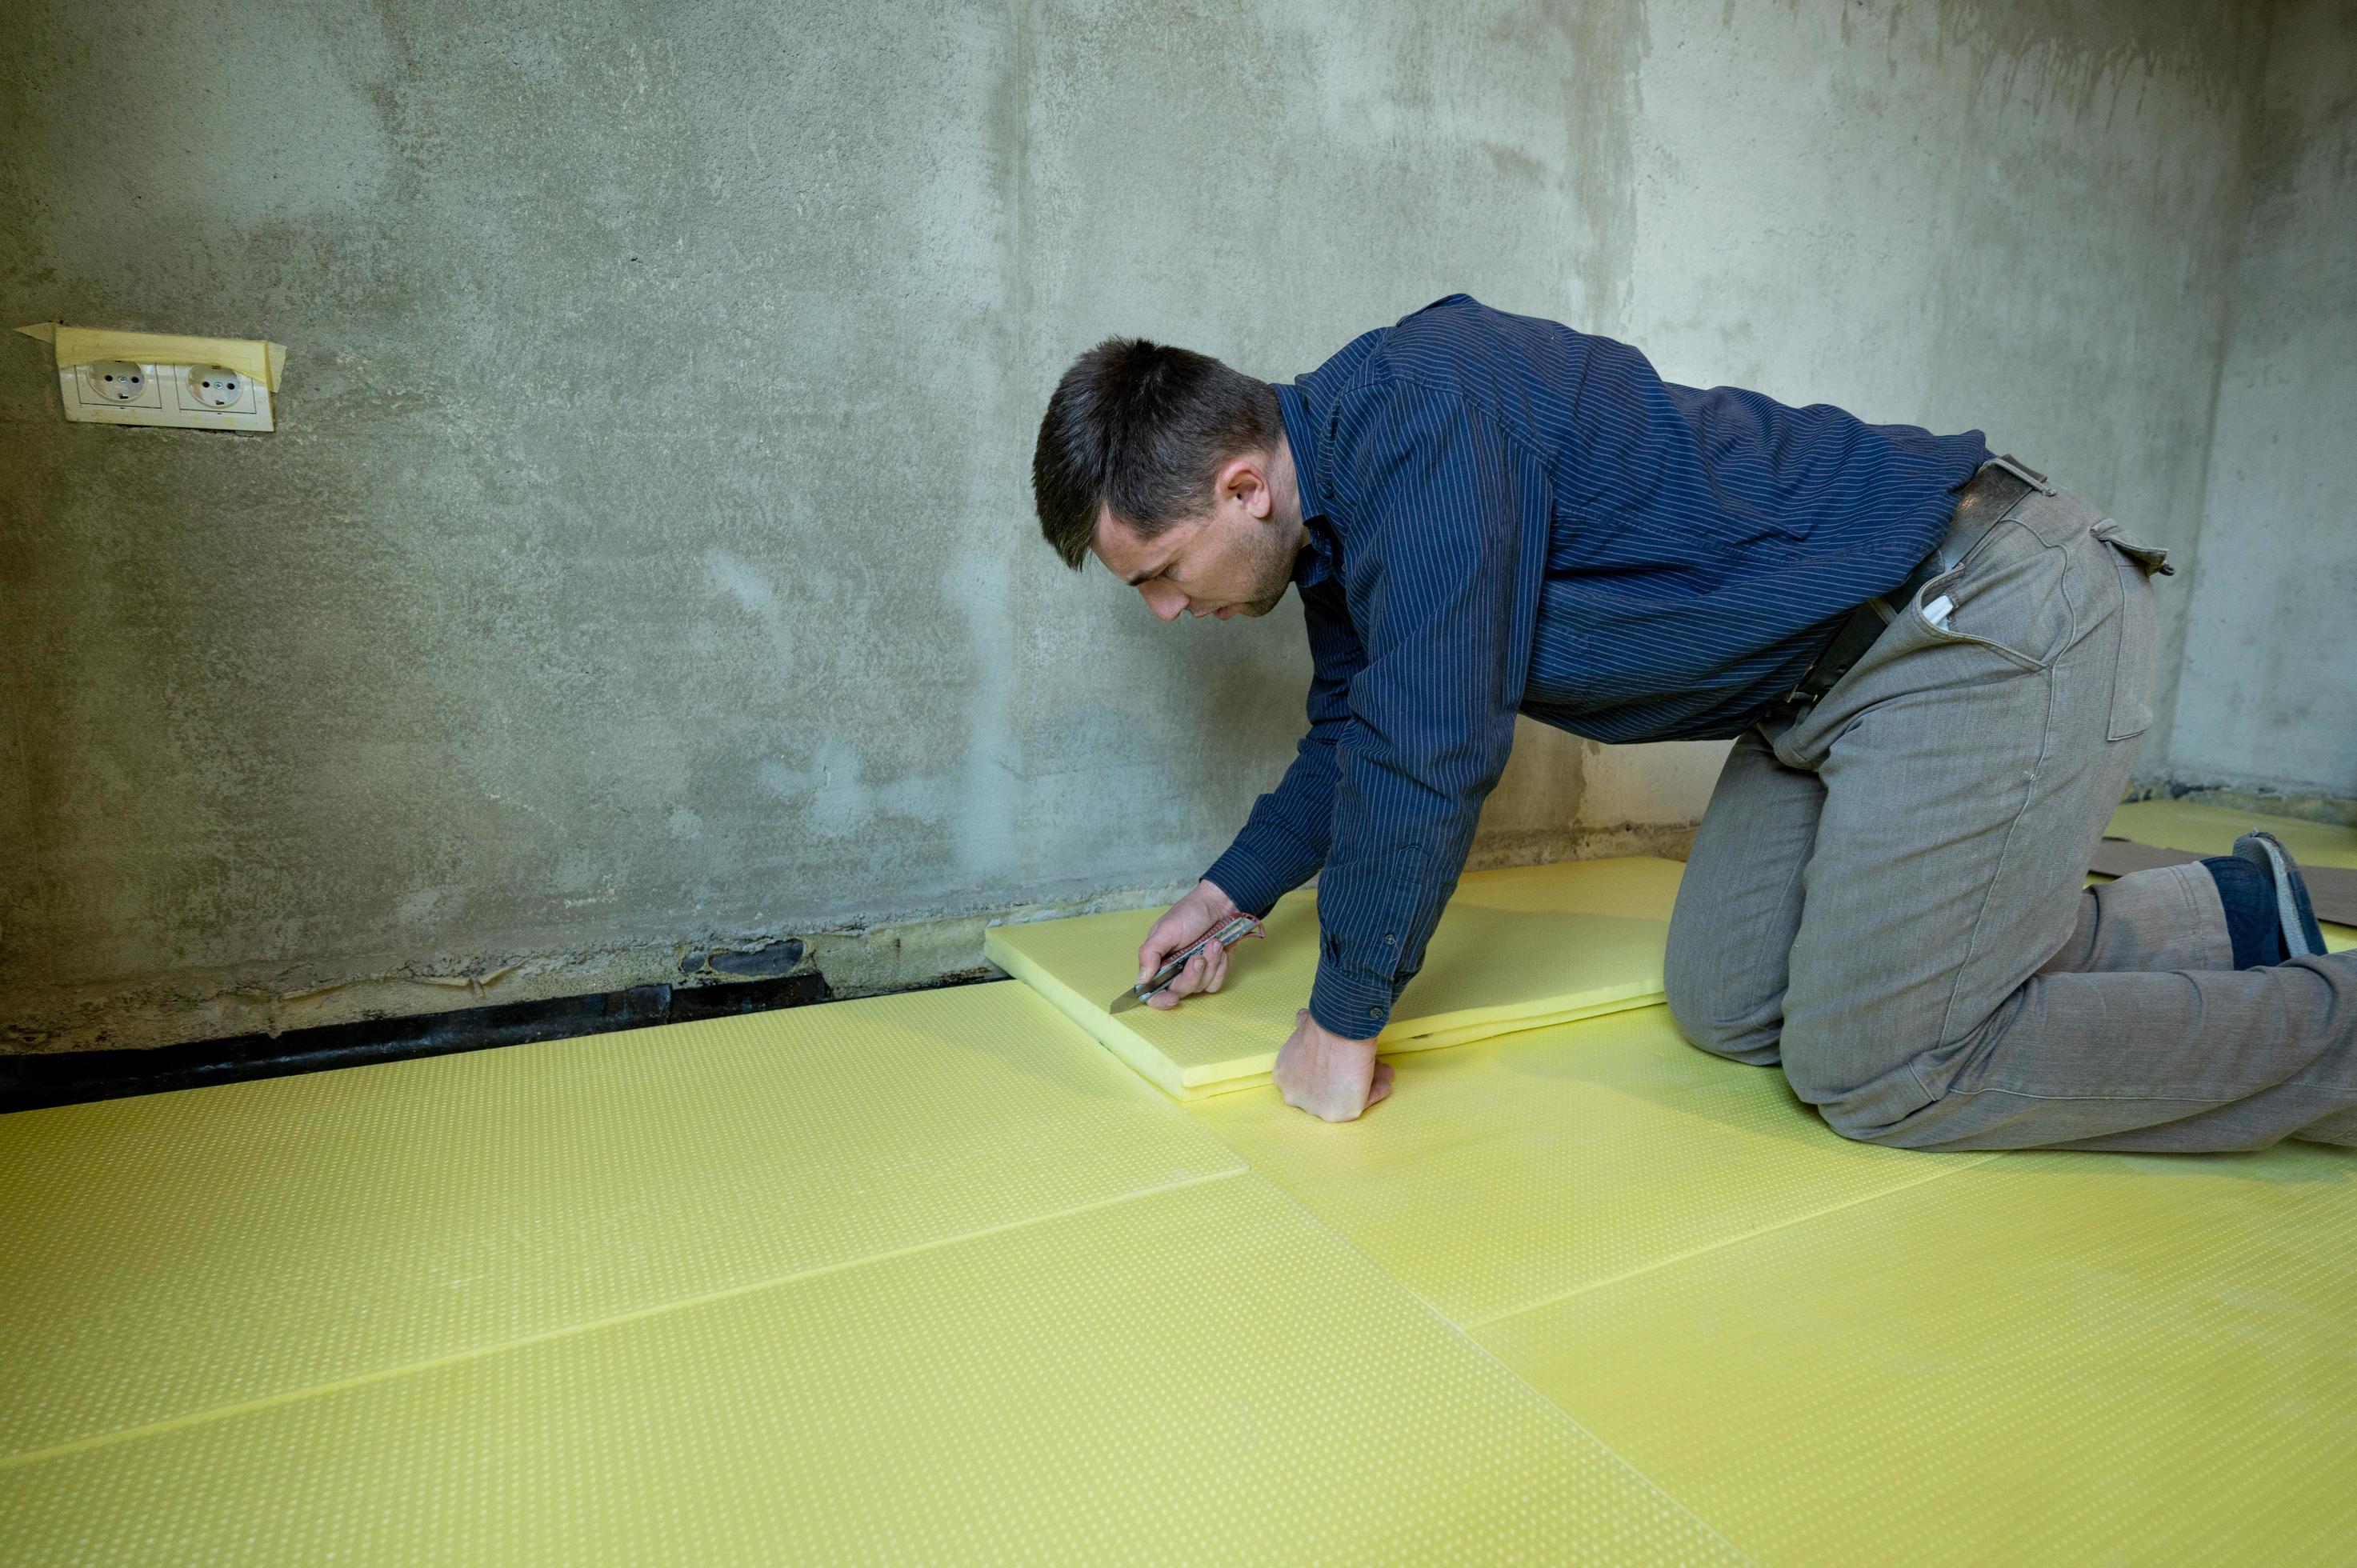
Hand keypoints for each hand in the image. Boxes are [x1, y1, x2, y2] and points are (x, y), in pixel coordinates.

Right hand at [1136, 878, 1243, 1009]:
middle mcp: (1174, 972)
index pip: (1152, 993)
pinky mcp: (1213, 972)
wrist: (1219, 904)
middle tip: (1198, 956)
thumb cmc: (1189, 913)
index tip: (1173, 998)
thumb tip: (1142, 979)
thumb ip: (1150, 954)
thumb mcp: (1165, 930)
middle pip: (1180, 991)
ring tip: (1213, 943)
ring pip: (1200, 987)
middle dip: (1192, 975)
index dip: (1160, 1001)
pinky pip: (1215, 983)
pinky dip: (1220, 967)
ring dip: (1209, 965)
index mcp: (1158, 963)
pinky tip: (1220, 951)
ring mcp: (1195, 973)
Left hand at [1272, 1010, 1391, 1120]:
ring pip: (1345, 1097)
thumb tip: (1303, 1019)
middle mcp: (1295, 1096)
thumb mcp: (1303, 1025)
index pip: (1309, 1076)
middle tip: (1368, 1064)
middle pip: (1327, 1089)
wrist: (1339, 1031)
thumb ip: (1303, 1030)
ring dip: (1367, 1082)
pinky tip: (1385, 1079)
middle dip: (1349, 1076)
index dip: (1330, 1066)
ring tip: (1382, 1069)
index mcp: (1284, 1075)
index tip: (1345, 1057)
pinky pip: (1363, 1103)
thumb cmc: (1325, 1025)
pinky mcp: (1341, 1113)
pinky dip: (1377, 1090)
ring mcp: (1316, 1107)